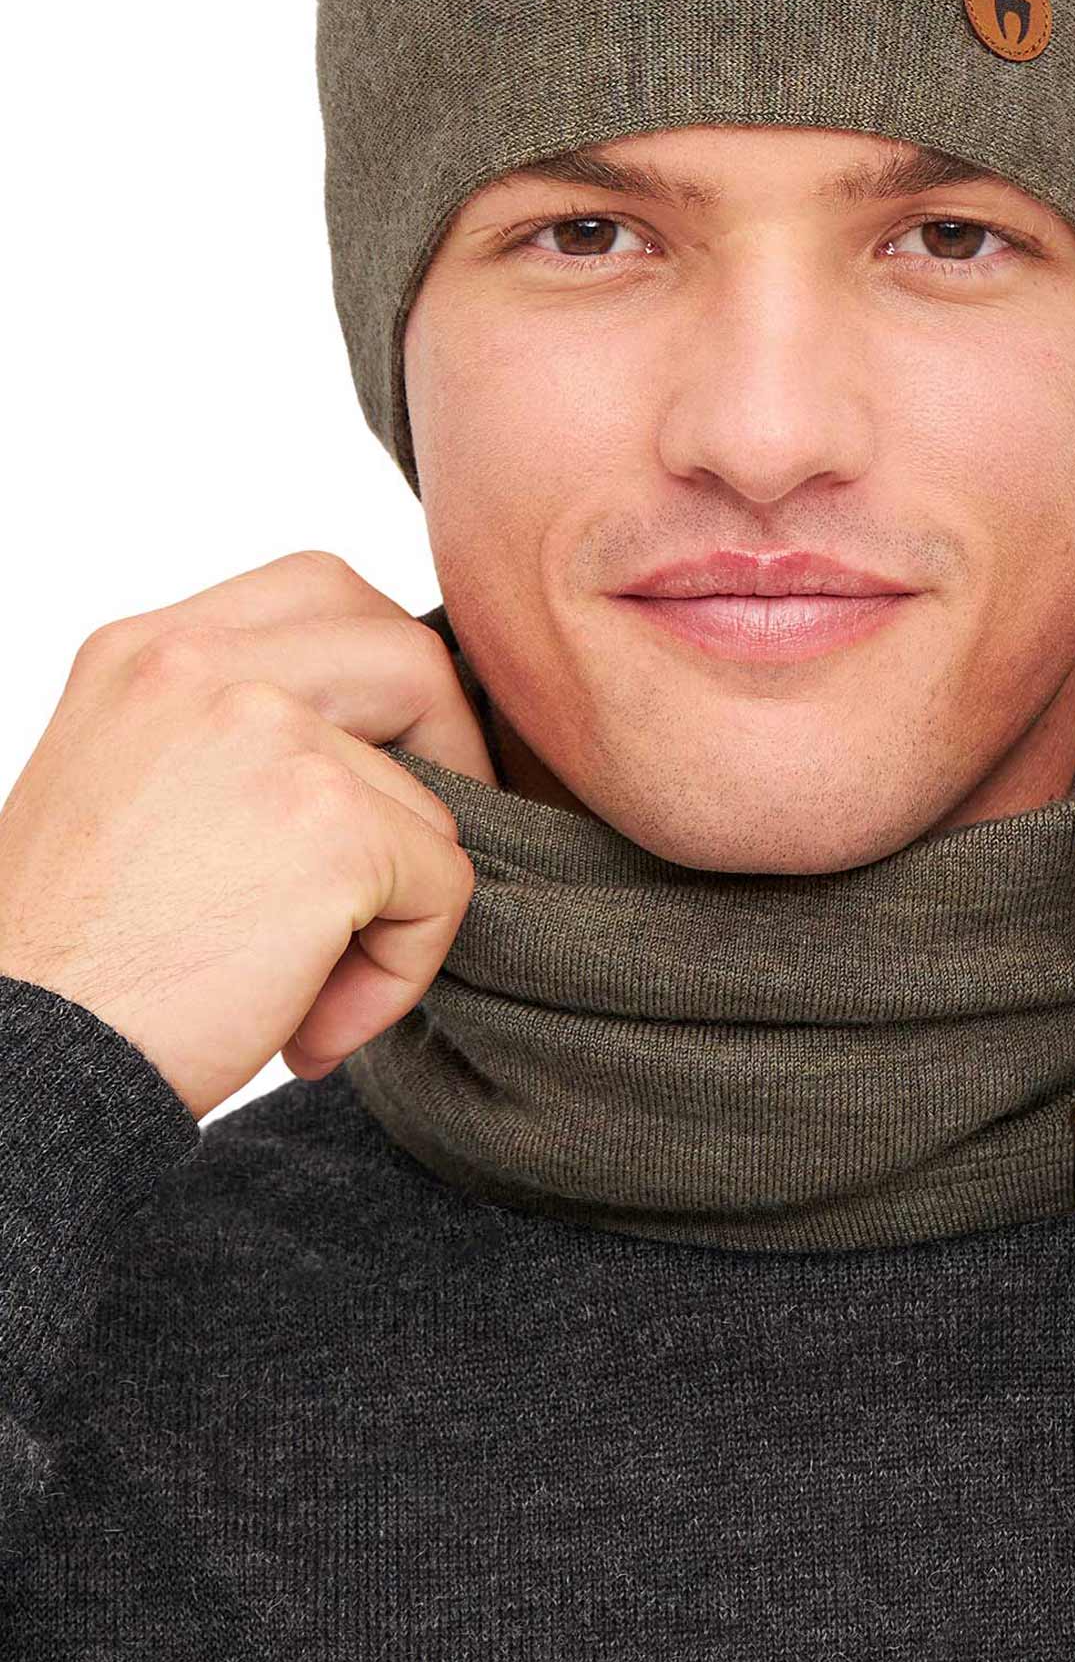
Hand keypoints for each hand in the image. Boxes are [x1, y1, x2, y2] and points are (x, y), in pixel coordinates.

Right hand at [0, 550, 495, 1120]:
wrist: (23, 1067)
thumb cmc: (77, 960)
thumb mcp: (126, 787)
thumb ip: (227, 737)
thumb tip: (380, 748)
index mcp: (145, 650)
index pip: (319, 594)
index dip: (384, 680)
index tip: (387, 765)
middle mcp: (202, 667)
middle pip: (405, 654)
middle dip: (445, 757)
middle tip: (402, 869)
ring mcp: (272, 735)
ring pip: (435, 796)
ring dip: (398, 904)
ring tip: (308, 986)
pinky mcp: (333, 825)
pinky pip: (445, 886)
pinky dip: (402, 970)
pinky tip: (310, 1025)